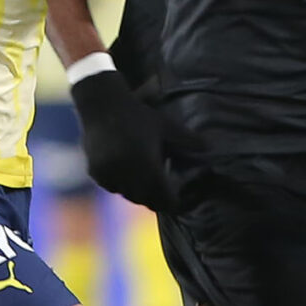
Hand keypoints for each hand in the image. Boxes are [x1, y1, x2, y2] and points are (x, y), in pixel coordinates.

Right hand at [69, 67, 174, 210]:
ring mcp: (109, 174)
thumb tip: (210, 147)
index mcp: (146, 165)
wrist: (101, 104)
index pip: (162, 197)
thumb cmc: (137, 114)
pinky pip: (111, 187)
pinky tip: (126, 174)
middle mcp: (127, 173)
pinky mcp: (95, 172)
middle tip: (163, 194)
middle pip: (144, 199)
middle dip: (154, 198)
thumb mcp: (165, 125)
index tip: (177, 202)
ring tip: (145, 182)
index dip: (171, 202)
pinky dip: (119, 185)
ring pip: (127, 194)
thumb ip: (188, 139)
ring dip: (136, 192)